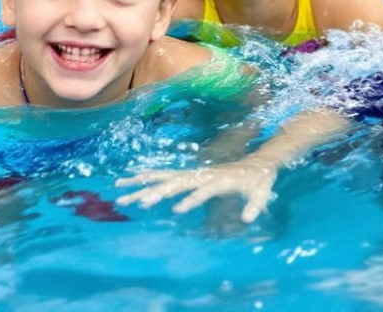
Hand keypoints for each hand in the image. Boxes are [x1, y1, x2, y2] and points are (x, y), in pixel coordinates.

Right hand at [116, 158, 278, 223]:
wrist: (257, 163)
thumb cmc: (260, 181)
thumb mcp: (262, 193)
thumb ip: (255, 205)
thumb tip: (249, 219)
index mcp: (219, 180)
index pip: (202, 191)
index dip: (191, 199)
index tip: (176, 210)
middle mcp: (203, 175)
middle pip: (175, 183)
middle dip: (154, 192)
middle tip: (135, 202)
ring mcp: (194, 173)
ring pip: (164, 177)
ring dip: (142, 182)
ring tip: (120, 187)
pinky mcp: (191, 174)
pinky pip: (166, 175)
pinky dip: (148, 176)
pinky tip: (132, 179)